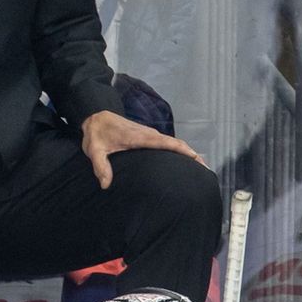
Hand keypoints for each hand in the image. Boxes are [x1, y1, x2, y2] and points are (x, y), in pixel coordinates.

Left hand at [80, 110, 204, 188]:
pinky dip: (178, 151)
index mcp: (140, 137)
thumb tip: (106, 185)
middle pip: (176, 144)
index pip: (167, 143)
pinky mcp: (147, 137)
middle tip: (206, 170)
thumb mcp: (94, 150)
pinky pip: (167, 144)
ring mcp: (149, 135)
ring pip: (173, 144)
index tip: (198, 160)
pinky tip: (182, 162)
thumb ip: (100, 166)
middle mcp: (149, 135)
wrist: (96, 116)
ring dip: (187, 153)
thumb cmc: (97, 133)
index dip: (184, 151)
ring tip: (200, 169)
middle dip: (192, 155)